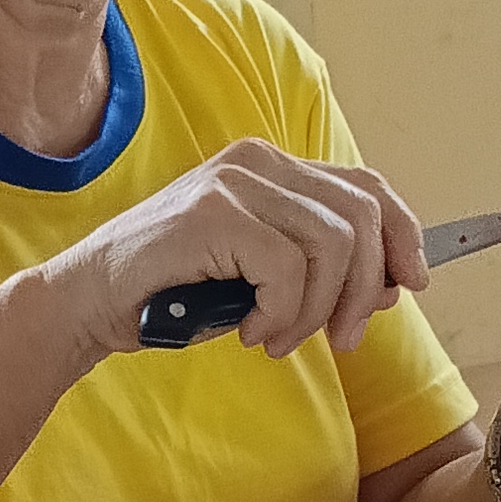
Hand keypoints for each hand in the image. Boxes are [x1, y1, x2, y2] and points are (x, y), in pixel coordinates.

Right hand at [36, 141, 427, 368]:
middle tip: (340, 340)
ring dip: (317, 310)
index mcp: (271, 166)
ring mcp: (234, 182)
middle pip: (360, 216)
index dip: (402, 234)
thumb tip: (391, 284)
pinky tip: (250, 332)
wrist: (89, 302)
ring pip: (332, 244)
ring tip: (279, 339)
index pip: (366, 186)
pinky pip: (288, 270)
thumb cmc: (171, 293)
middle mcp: (257, 161)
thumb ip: (317, 267)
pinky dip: (281, 314)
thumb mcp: (259, 275)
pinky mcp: (214, 214)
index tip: (411, 284)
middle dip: (363, 288)